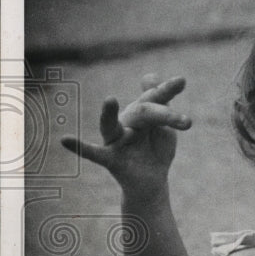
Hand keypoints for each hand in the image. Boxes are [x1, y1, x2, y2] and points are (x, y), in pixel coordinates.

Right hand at [61, 74, 191, 198]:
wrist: (152, 180)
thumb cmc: (155, 149)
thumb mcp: (162, 126)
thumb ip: (158, 101)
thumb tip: (150, 74)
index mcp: (140, 114)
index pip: (153, 98)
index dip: (167, 89)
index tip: (183, 80)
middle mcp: (126, 123)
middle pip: (142, 111)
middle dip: (164, 114)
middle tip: (187, 123)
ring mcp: (116, 140)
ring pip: (112, 125)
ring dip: (110, 114)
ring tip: (109, 99)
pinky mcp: (111, 159)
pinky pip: (93, 153)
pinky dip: (79, 147)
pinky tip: (64, 140)